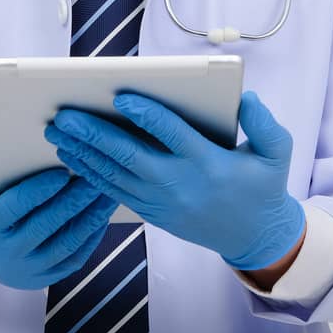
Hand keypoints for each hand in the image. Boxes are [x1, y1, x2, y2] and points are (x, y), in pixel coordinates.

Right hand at [0, 163, 117, 289]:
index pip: (15, 208)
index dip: (39, 189)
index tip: (63, 171)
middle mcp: (4, 257)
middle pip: (45, 225)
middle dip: (73, 200)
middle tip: (95, 176)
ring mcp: (25, 272)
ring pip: (65, 245)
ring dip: (90, 218)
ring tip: (107, 193)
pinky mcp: (42, 280)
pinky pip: (73, 259)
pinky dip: (91, 238)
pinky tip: (103, 215)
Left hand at [44, 90, 305, 270]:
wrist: (254, 236)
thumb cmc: (263, 185)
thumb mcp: (277, 153)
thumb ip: (264, 123)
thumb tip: (245, 97)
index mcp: (209, 163)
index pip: (173, 135)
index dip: (147, 115)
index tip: (121, 96)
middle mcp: (181, 184)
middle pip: (130, 156)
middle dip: (94, 134)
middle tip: (64, 114)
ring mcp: (163, 202)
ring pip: (115, 176)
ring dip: (83, 153)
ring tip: (56, 132)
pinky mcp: (153, 213)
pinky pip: (116, 192)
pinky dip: (91, 175)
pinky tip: (72, 157)